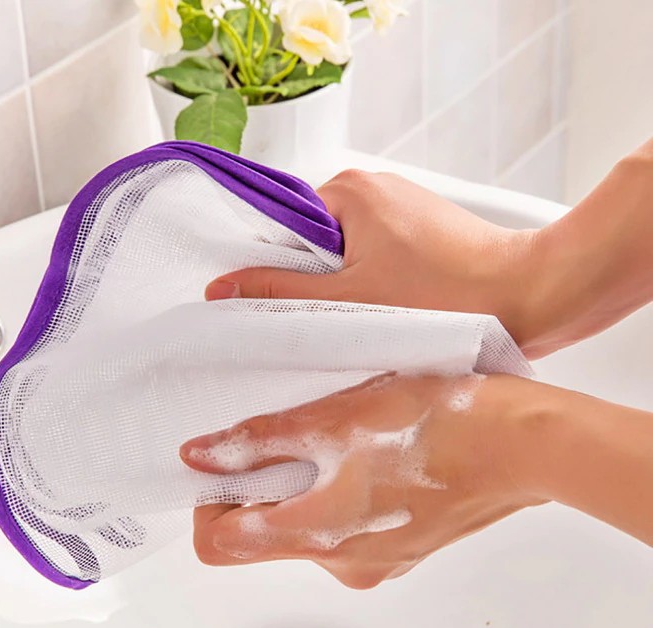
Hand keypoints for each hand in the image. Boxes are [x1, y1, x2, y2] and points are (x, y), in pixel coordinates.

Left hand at [180, 373, 550, 588]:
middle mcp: (342, 565)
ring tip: (329, 440)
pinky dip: (336, 498)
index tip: (222, 467)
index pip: (220, 546)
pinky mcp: (401, 549)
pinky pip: (344, 531)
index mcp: (318, 536)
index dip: (206, 505)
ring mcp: (376, 563)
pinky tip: (364, 456)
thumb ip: (259, 441)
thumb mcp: (333, 419)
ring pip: (305, 533)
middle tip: (277, 439)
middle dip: (257, 491)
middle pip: (263, 540)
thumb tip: (199, 456)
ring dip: (299, 491)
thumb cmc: (438, 425)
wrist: (524, 445)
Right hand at [206, 170, 555, 356]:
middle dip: (315, 281)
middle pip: (311, 240)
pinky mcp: (420, 228)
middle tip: (333, 317)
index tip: (278, 301)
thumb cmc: (443, 296)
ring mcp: (399, 207)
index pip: (280, 224)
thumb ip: (279, 291)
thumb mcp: (347, 300)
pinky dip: (372, 283)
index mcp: (347, 190)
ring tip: (370, 315)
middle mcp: (372, 187)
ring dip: (345, 286)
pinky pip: (374, 255)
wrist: (529, 295)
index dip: (272, 267)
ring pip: (344, 253)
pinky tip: (391, 308)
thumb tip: (222, 288)